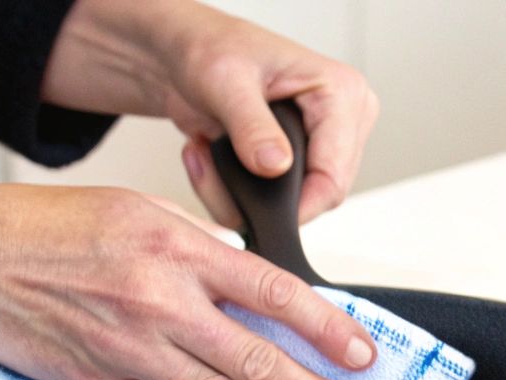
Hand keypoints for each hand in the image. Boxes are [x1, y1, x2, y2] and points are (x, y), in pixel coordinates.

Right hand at [0, 184, 379, 379]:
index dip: (327, 328)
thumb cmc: (49, 228)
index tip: (362, 356)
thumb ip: (199, 251)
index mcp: (179, 249)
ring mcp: (129, 347)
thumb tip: (254, 286)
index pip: (274, 292)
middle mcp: (161, 300)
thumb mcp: (139, 212)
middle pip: (257, 359)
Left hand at [40, 0, 378, 224]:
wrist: (162, 50)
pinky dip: (227, 190)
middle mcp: (339, 121)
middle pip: (318, 197)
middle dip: (258, 193)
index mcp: (343, 96)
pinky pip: (268, 203)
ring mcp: (314, 145)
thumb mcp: (221, 80)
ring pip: (290, 206)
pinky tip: (203, 154)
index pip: (338, 178)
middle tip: (211, 161)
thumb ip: (252, 126)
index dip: (297, 203)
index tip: (253, 202)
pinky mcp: (287, 163)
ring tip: (201, 150)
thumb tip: (278, 168)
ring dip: (235, 191)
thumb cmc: (197, 46)